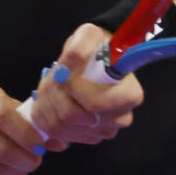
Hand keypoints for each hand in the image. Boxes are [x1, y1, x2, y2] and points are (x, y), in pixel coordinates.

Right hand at [0, 85, 62, 174]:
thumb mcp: (2, 105)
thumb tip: (60, 144)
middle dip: (24, 162)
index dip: (27, 137)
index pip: (7, 118)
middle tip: (33, 164)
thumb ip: (29, 122)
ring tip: (20, 172)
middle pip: (1, 149)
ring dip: (12, 174)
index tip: (39, 149)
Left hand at [30, 23, 143, 143]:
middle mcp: (120, 118)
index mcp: (129, 94)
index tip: (62, 71)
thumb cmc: (95, 48)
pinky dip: (48, 119)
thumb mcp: (88, 36)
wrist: (95, 61)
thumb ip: (81, 47)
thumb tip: (70, 62)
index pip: (94, 102)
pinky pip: (59, 136)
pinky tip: (51, 103)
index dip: (71, 88)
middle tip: (49, 80)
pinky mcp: (88, 137)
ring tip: (49, 89)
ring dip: (46, 106)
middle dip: (52, 96)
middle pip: (72, 117)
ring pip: (62, 128)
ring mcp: (104, 131)